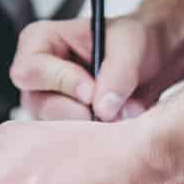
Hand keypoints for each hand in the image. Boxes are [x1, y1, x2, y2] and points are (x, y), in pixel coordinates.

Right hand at [8, 14, 164, 122]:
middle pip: (43, 107)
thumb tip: (102, 108)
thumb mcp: (131, 43)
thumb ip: (118, 72)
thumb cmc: (130, 40)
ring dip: (97, 125)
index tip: (91, 92)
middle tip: (116, 110)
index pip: (32, 70)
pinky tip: (122, 121)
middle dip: (83, 112)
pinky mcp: (67, 128)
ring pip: (60, 130)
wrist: (151, 60)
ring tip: (127, 110)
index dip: (62, 82)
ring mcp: (50, 106)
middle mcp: (38, 78)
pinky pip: (75, 143)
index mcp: (39, 42)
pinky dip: (103, 137)